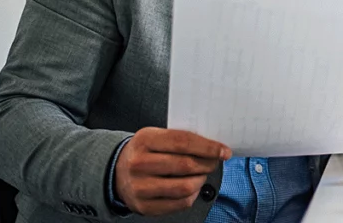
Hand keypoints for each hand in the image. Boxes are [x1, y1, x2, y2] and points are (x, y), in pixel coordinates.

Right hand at [114, 127, 230, 216]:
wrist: (118, 172)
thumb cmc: (146, 152)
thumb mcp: (157, 136)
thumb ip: (181, 139)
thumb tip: (214, 147)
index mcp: (145, 140)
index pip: (183, 142)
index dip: (208, 147)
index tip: (224, 151)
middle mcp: (139, 164)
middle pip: (186, 165)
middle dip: (208, 164)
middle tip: (214, 162)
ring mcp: (140, 187)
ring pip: (185, 187)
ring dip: (201, 180)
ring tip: (201, 174)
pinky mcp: (144, 206)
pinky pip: (180, 203)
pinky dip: (193, 194)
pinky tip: (192, 186)